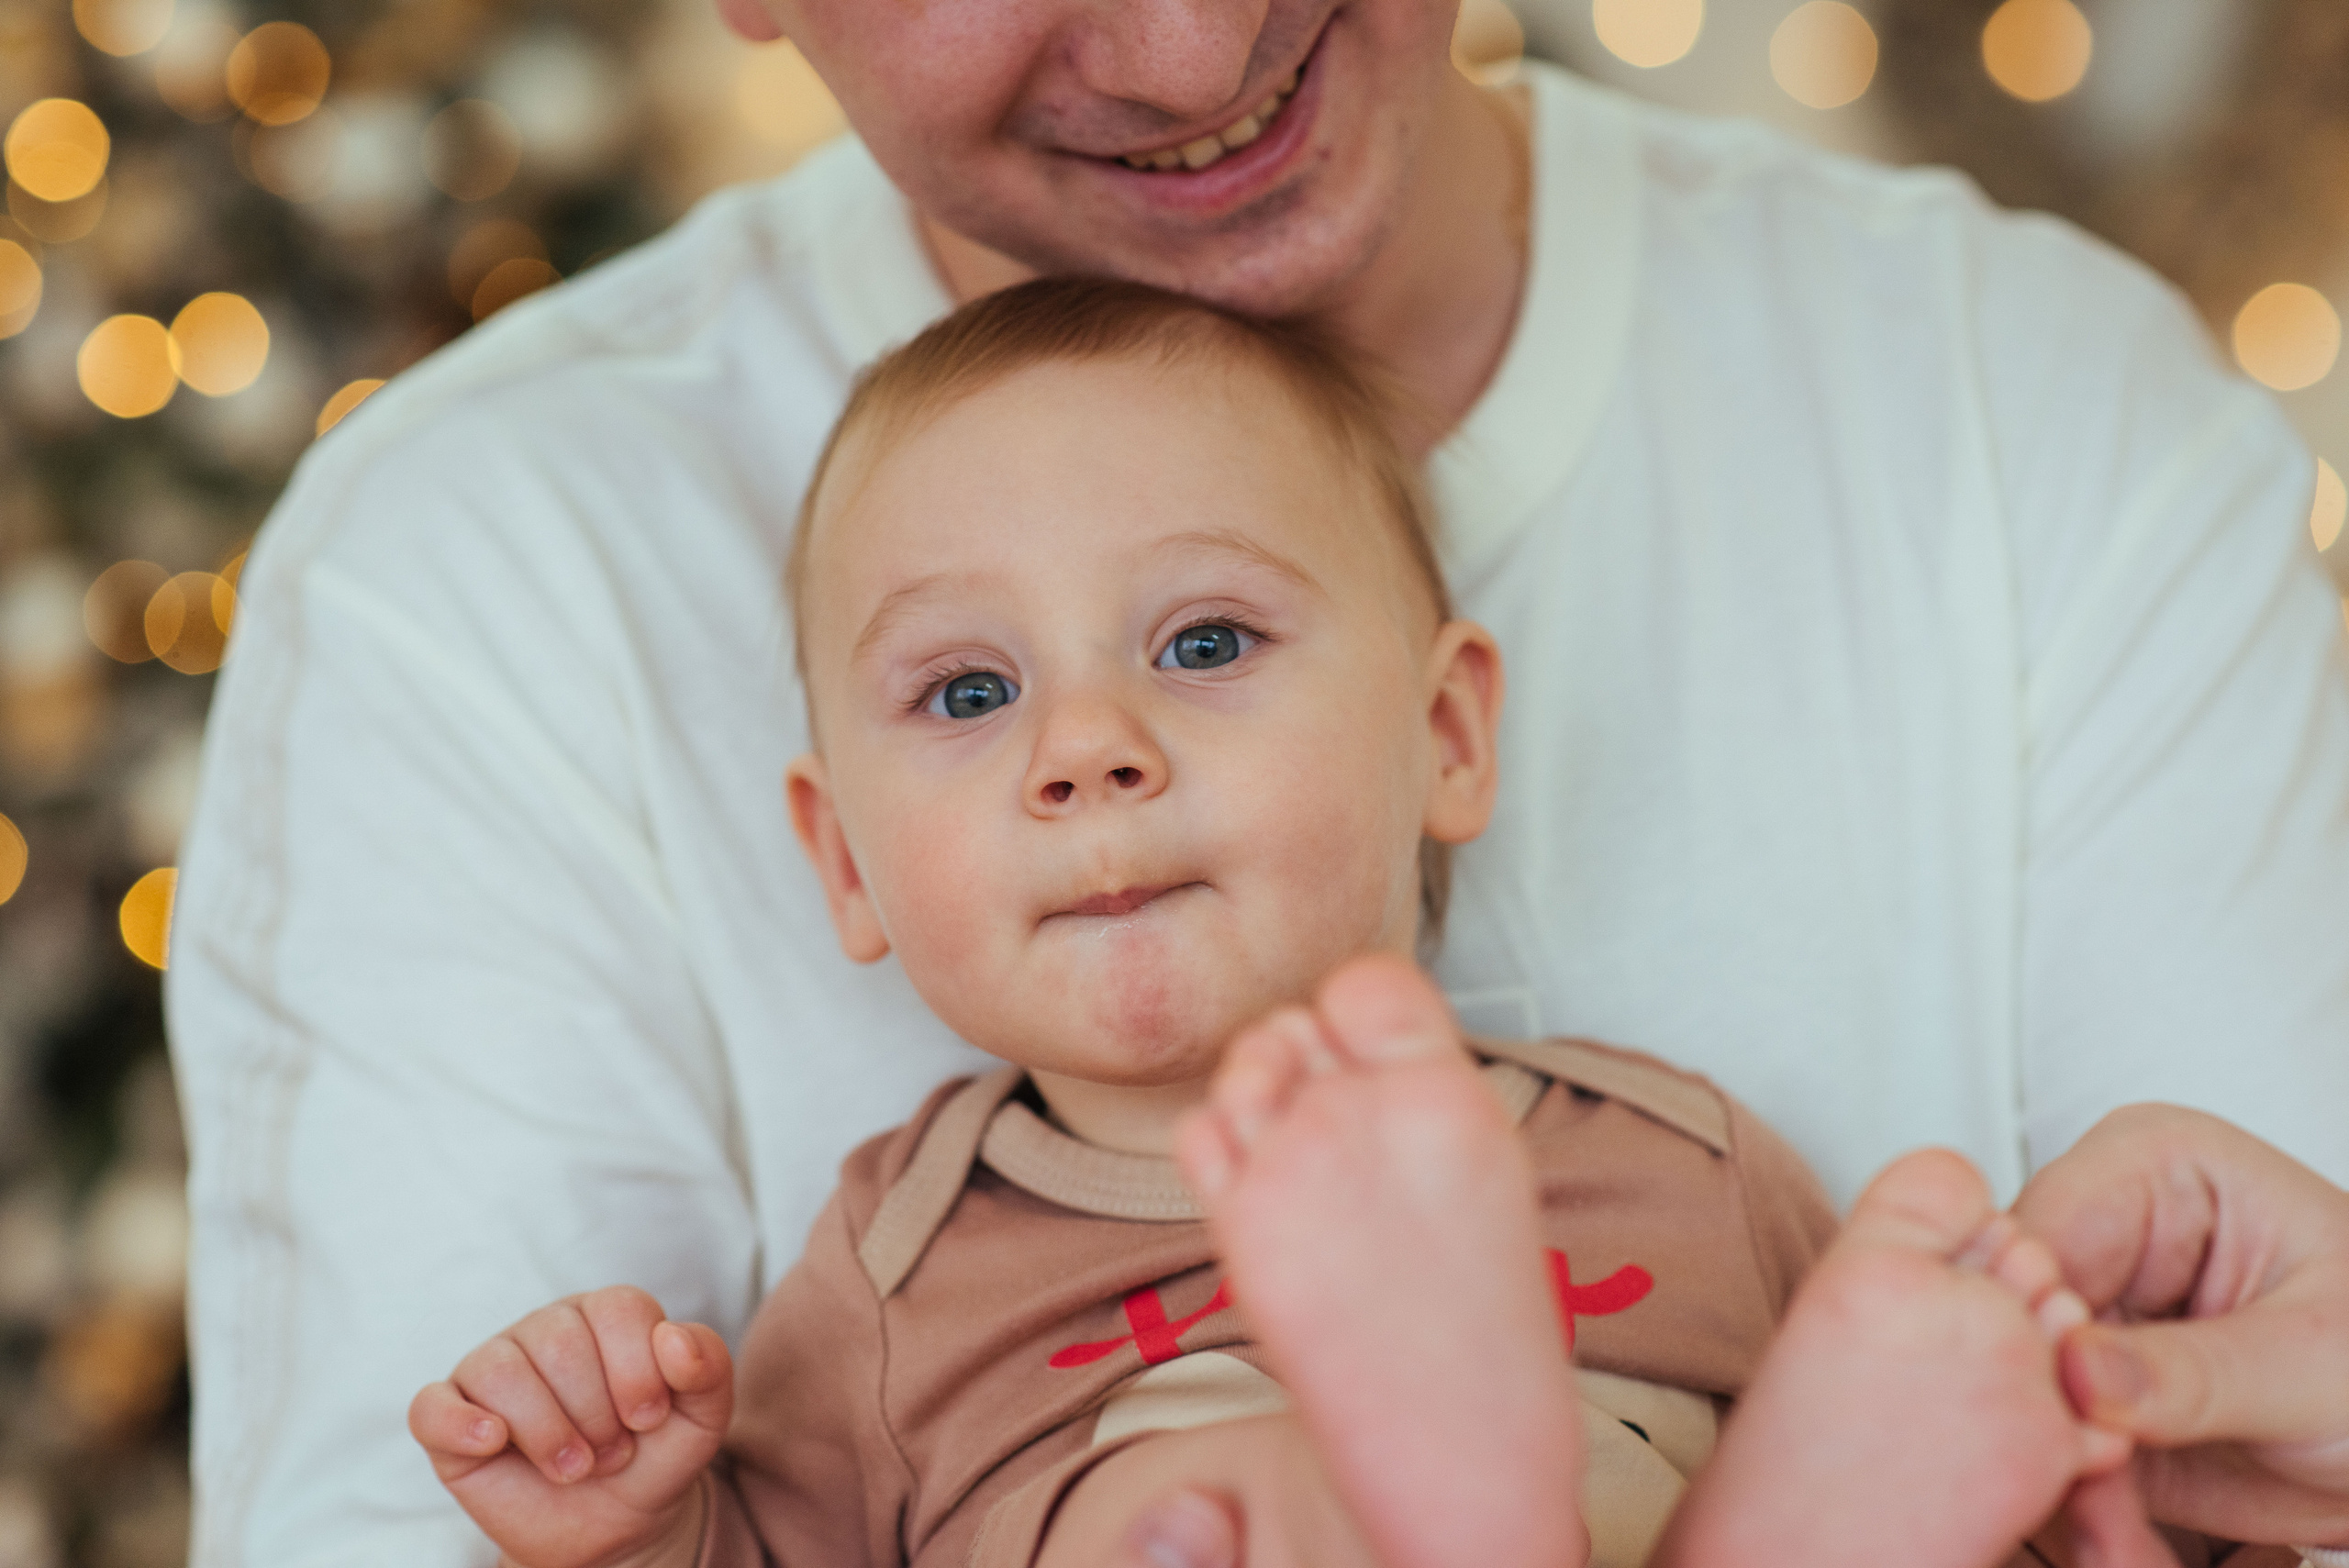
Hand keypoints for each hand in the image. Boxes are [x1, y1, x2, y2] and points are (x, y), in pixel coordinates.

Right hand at [409, 1286, 734, 1567]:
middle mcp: (545, 1329)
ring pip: (503, 1371)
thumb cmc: (654, 1457)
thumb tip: (673, 1337)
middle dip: (597, 1414)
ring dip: (548, 1432)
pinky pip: (431, 1407)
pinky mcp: (447, 1418)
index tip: (647, 1421)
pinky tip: (495, 1443)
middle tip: (610, 1454)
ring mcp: (491, 1368)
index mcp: (605, 1314)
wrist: (616, 1526)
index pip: (617, 1308)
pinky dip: (461, 1424)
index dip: (638, 1372)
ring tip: (573, 1467)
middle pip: (560, 1341)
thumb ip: (709, 1369)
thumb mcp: (702, 1419)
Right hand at [2014, 1103, 2348, 1545]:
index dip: (2039, 1315)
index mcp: (2149, 1168)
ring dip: (2051, 1465)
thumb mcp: (2314, 1362)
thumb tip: (2080, 1370)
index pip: (2040, 1229)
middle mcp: (2099, 1234)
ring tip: (2117, 1521)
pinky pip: (2037, 1444)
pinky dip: (2069, 1500)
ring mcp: (2083, 1318)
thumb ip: (2194, 1371)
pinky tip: (2118, 1529)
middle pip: (2004, 1306)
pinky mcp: (2082, 1393)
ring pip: (2007, 1382)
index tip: (2070, 1394)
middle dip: (2041, 1402)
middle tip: (2097, 1472)